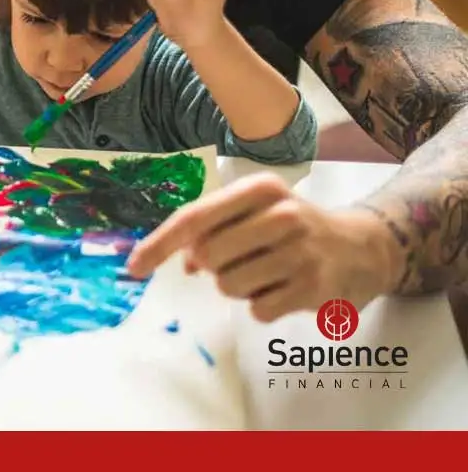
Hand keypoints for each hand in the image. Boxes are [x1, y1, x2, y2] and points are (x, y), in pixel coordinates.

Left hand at [125, 172, 397, 321]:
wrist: (365, 247)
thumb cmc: (293, 227)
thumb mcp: (255, 214)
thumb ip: (213, 229)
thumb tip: (185, 261)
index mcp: (259, 189)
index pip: (194, 217)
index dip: (159, 244)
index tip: (133, 266)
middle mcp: (282, 215)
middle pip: (208, 257)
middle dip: (214, 267)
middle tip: (242, 259)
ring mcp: (301, 252)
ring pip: (229, 286)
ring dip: (238, 287)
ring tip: (268, 272)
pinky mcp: (314, 289)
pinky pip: (257, 309)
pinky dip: (262, 305)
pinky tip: (286, 288)